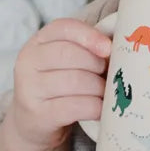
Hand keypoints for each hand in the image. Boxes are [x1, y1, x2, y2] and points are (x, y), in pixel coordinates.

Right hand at [10, 18, 111, 150]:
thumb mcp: (67, 61)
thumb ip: (87, 48)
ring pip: (74, 81)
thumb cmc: (59, 84)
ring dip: (98, 88)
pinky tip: (100, 109)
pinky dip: (94, 107)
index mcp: (38, 41)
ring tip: (104, 93)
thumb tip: (121, 49)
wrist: (33, 122)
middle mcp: (28, 62)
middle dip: (96, 64)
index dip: (89, 35)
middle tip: (107, 75)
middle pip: (70, 54)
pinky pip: (74, 107)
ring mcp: (29, 89)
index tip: (108, 48)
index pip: (63, 27)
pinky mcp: (38, 115)